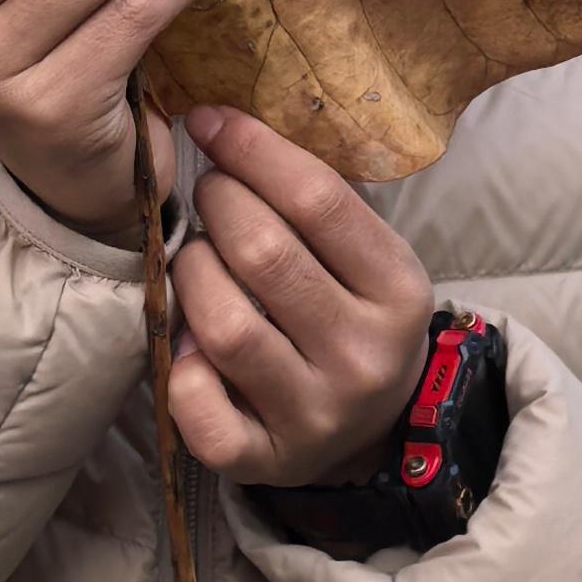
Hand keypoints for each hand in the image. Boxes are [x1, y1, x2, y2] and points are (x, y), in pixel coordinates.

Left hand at [167, 106, 433, 486]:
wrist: (370, 432)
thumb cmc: (352, 316)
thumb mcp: (366, 259)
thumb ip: (316, 202)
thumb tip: (225, 120)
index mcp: (399, 292)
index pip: (319, 201)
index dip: (252, 150)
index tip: (209, 119)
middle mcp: (364, 357)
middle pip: (264, 255)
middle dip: (217, 204)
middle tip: (207, 191)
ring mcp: (316, 415)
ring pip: (225, 326)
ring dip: (192, 273)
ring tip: (196, 257)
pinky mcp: (265, 462)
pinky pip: (201, 411)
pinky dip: (181, 369)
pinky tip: (187, 342)